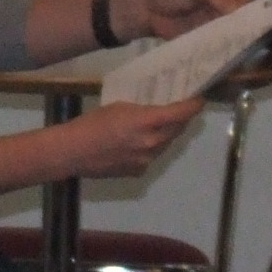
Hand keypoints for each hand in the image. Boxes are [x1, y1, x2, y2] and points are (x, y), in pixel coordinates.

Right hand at [65, 99, 202, 178]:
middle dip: (180, 120)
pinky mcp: (138, 171)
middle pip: (177, 130)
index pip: (181, 113)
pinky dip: (149, 149)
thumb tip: (157, 115)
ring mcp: (146, 160)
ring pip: (165, 145)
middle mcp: (152, 143)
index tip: (199, 100)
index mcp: (147, 122)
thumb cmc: (91, 123)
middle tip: (178, 111)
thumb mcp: (119, 108)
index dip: (193, 106)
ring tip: (155, 127)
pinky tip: (133, 145)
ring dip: (165, 135)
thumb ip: (143, 112)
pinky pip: (151, 157)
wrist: (72, 152)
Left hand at [118, 0, 248, 41]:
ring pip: (232, 33)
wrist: (146, 10)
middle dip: (246, 31)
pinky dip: (221, 50)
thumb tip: (236, 9)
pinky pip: (218, 44)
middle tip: (250, 43)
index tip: (256, 26)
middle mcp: (226, 6)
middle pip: (242, 19)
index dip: (253, 12)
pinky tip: (226, 58)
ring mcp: (217, 24)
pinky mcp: (207, 38)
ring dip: (235, 42)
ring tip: (241, 53)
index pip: (247, 0)